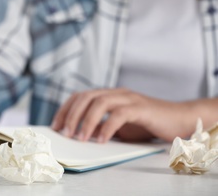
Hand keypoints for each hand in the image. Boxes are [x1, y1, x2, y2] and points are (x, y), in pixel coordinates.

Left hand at [51, 88, 196, 142]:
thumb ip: (101, 127)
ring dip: (86, 121)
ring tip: (79, 138)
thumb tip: (80, 134)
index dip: (65, 109)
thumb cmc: (146, 123)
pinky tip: (101, 140)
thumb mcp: (118, 127)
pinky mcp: (141, 108)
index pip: (80, 96)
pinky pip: (120, 114)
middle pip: (86, 97)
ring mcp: (129, 98)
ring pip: (100, 102)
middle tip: (64, 133)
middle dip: (72, 115)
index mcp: (108, 94)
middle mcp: (116, 92)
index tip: (55, 125)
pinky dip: (107, 127)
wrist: (178, 119)